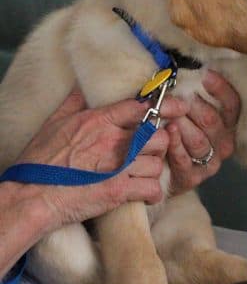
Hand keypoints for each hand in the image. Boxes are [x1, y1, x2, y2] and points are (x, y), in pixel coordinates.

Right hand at [9, 87, 187, 230]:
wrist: (31, 197)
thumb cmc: (39, 161)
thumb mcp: (54, 123)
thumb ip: (74, 102)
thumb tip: (82, 86)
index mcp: (99, 121)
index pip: (141, 107)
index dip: (164, 107)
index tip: (179, 108)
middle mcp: (113, 140)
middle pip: (158, 135)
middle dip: (159, 143)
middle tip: (151, 150)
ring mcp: (118, 166)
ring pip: (158, 162)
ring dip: (154, 169)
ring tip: (144, 172)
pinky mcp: (119, 191)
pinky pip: (153, 188)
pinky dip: (153, 192)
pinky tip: (147, 192)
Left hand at [166, 71, 240, 194]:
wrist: (159, 169)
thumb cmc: (173, 130)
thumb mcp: (185, 109)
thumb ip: (190, 93)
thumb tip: (188, 69)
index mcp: (227, 125)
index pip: (232, 105)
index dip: (220, 89)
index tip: (204, 75)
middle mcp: (224, 144)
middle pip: (212, 121)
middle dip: (192, 106)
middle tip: (177, 96)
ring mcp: (209, 162)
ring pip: (198, 141)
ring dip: (181, 125)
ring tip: (168, 115)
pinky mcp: (192, 177)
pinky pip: (184, 158)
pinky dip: (174, 143)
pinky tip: (167, 132)